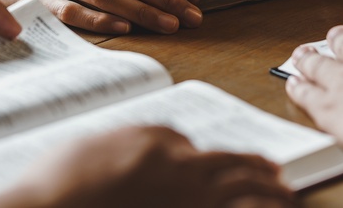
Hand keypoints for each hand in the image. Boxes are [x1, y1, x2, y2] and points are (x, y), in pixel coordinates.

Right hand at [0, 126, 293, 207]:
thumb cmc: (58, 185)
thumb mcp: (89, 148)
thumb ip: (123, 147)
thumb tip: (143, 155)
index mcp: (154, 142)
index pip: (186, 143)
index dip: (201, 155)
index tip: (213, 163)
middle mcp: (179, 168)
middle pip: (229, 164)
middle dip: (256, 168)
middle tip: (275, 173)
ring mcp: (188, 200)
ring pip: (242, 191)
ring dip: (267, 194)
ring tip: (284, 197)